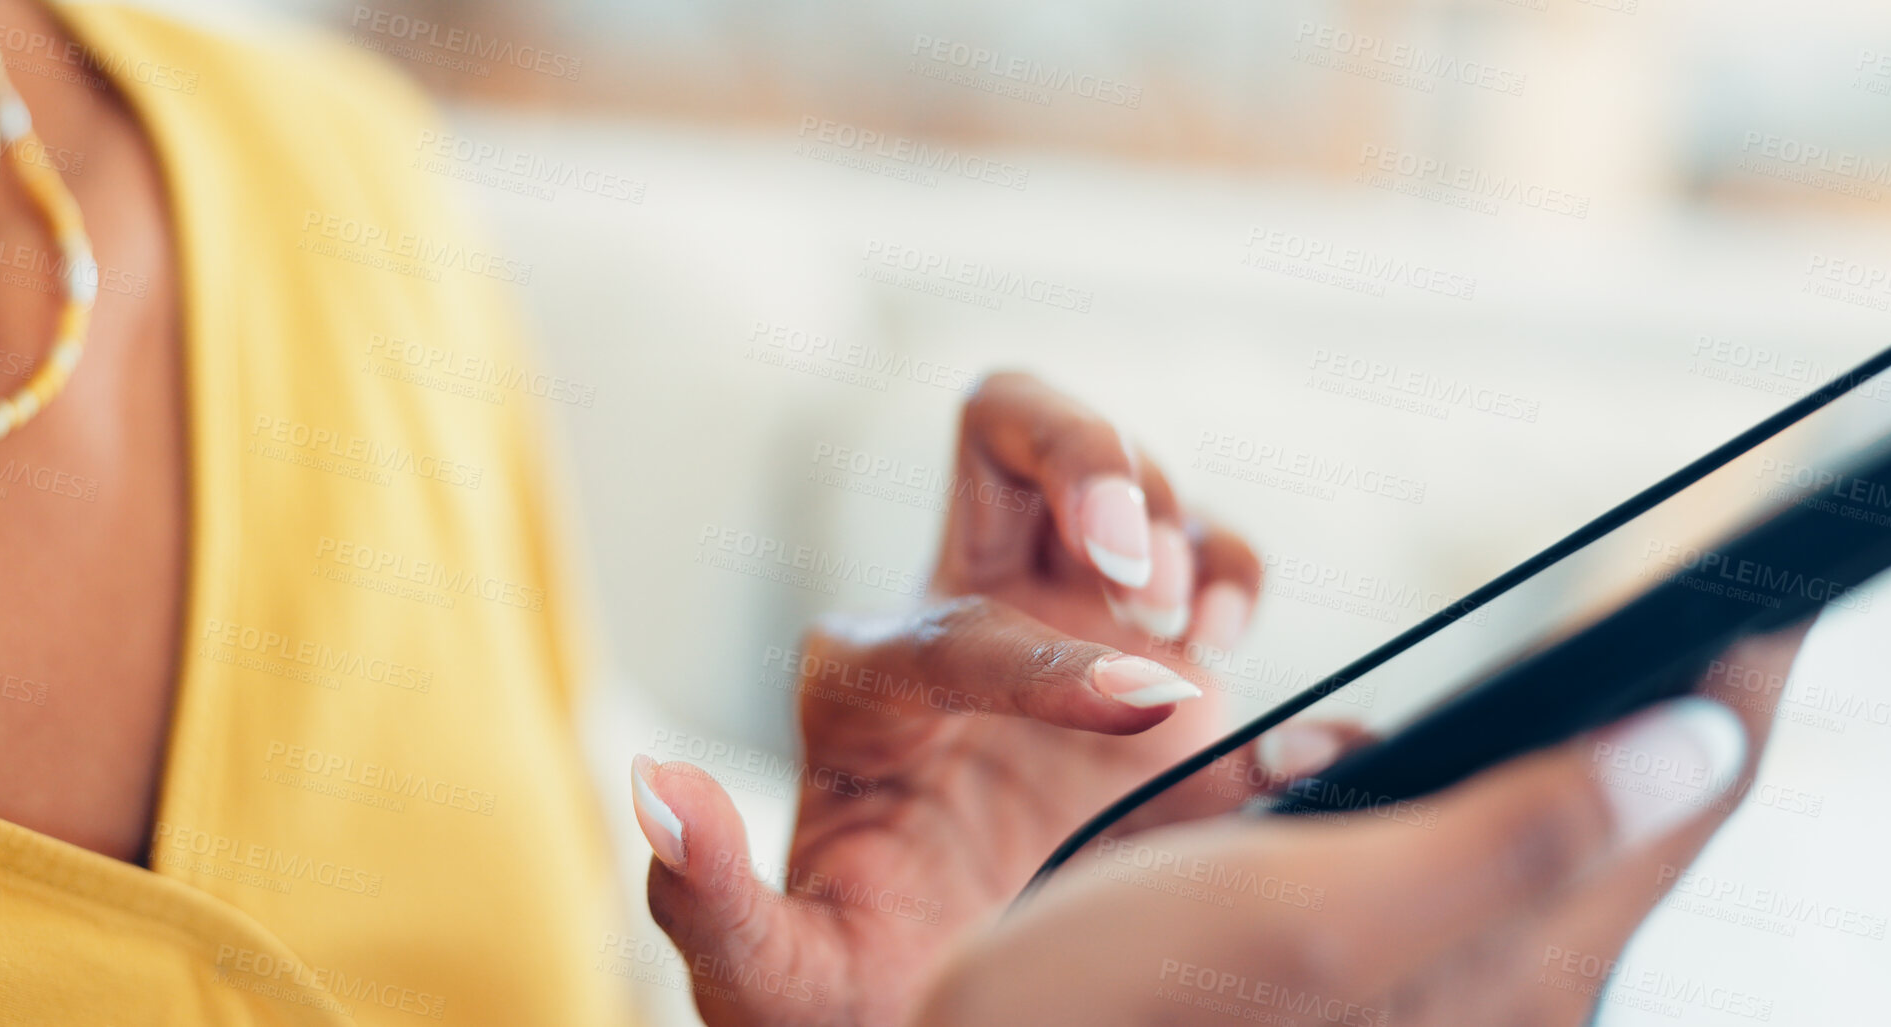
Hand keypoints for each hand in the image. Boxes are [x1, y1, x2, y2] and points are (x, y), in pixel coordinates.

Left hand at [631, 373, 1355, 1024]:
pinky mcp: (1151, 658)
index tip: (1138, 712)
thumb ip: (708, 899)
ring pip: (1112, 473)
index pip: (949, 629)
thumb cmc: (864, 996)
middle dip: (1079, 453)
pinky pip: (1202, 552)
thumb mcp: (773, 976)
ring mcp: (1062, 628)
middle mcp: (963, 627)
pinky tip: (1226, 637)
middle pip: (1004, 427)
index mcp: (868, 689)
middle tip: (1132, 559)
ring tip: (1183, 623)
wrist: (979, 1011)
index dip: (1041, 661)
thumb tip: (657, 791)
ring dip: (1165, 516)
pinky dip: (1234, 567)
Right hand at [910, 627, 1808, 1025]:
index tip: (1752, 584)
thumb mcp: (1329, 902)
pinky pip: (1424, 864)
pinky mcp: (1366, 980)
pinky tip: (1285, 791)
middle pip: (1616, 816)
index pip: (1683, 798)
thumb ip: (1524, 831)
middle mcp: (1502, 990)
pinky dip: (1373, 801)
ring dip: (1448, 757)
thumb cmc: (1134, 1006)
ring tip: (1314, 751)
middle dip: (1567, 711)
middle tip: (1518, 644)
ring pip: (1513, 833)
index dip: (1729, 677)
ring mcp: (1435, 990)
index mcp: (1521, 969)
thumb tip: (1695, 741)